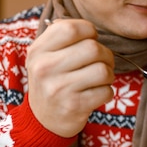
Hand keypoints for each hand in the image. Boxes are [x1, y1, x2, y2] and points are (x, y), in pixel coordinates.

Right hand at [26, 19, 114, 137]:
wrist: (44, 119)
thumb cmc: (53, 80)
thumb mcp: (46, 55)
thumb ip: (62, 36)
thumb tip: (90, 28)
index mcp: (38, 50)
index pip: (71, 28)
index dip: (89, 31)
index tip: (90, 40)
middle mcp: (45, 68)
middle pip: (93, 48)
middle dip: (105, 55)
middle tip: (100, 63)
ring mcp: (59, 88)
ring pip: (103, 70)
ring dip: (108, 75)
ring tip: (98, 79)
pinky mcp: (74, 106)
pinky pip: (106, 91)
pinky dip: (106, 92)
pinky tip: (95, 94)